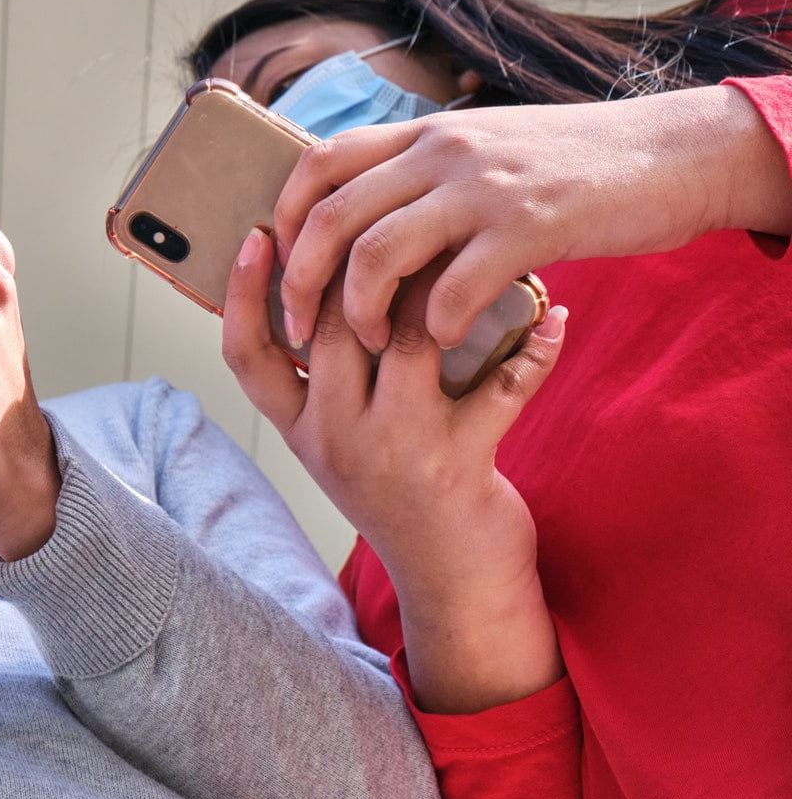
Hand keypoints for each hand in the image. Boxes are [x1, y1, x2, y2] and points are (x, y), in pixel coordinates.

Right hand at [225, 227, 569, 712]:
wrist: (456, 586)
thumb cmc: (403, 498)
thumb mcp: (342, 447)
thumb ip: (329, 384)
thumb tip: (335, 292)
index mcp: (301, 431)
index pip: (247, 354)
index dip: (244, 292)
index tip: (256, 234)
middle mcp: (335, 440)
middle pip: (330, 326)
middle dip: (360, 261)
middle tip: (397, 211)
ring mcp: (393, 451)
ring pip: (409, 339)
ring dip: (443, 285)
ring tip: (467, 247)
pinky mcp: (456, 465)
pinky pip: (498, 387)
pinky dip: (533, 348)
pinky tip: (555, 318)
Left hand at [274, 86, 791, 351]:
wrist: (673, 154)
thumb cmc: (575, 164)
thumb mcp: (486, 146)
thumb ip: (428, 169)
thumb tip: (369, 209)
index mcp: (425, 132)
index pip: (320, 163)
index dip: (287, 217)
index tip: (278, 264)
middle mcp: (442, 151)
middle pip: (332, 216)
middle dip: (302, 281)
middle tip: (300, 327)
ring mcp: (482, 187)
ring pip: (378, 253)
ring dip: (360, 311)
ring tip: (370, 343)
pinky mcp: (528, 227)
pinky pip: (454, 286)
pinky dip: (437, 325)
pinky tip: (443, 343)